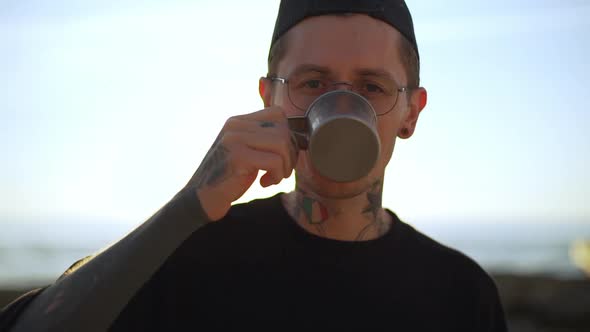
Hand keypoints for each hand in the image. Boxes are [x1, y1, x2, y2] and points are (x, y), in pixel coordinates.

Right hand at [182, 107, 297, 220]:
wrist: (202, 198)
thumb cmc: (228, 177)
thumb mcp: (245, 150)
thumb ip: (262, 139)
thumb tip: (296, 138)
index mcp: (238, 121)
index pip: (278, 114)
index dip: (288, 135)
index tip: (282, 155)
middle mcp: (235, 125)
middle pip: (283, 130)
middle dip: (290, 154)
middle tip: (280, 171)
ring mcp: (235, 140)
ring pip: (282, 144)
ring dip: (285, 166)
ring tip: (273, 177)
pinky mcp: (238, 157)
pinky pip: (275, 161)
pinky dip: (277, 176)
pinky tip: (264, 183)